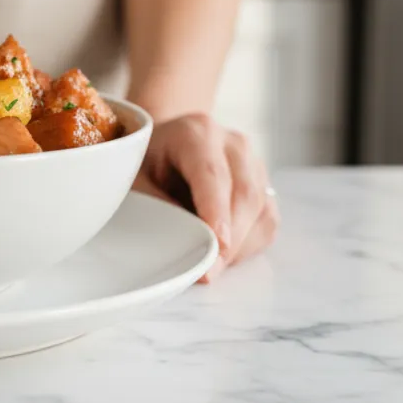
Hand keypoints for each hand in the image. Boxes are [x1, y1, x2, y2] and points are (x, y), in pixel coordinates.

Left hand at [133, 113, 278, 282]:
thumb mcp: (136, 176)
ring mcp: (255, 165)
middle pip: (244, 193)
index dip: (216, 210)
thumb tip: (174, 243)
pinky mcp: (265, 188)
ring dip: (239, 245)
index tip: (217, 243)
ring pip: (260, 210)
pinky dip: (248, 245)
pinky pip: (266, 222)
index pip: (212, 173)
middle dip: (230, 238)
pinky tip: (225, 255)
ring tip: (212, 266)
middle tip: (210, 270)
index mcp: (197, 132)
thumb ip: (154, 203)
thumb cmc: (150, 162)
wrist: (170, 145)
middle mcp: (234, 144)